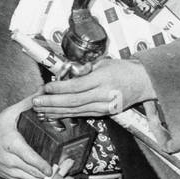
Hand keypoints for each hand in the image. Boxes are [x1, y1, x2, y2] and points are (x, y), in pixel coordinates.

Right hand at [0, 97, 71, 178]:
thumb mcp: (8, 113)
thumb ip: (28, 103)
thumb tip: (45, 90)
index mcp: (10, 143)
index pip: (26, 156)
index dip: (39, 164)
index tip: (49, 170)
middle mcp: (9, 160)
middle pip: (32, 171)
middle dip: (51, 176)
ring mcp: (9, 171)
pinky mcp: (11, 177)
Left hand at [27, 58, 154, 118]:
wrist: (143, 82)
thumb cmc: (124, 70)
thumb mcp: (104, 63)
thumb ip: (84, 70)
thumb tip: (65, 75)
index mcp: (104, 79)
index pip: (77, 86)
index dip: (60, 88)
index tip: (45, 88)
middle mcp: (104, 95)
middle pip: (73, 101)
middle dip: (52, 102)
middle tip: (36, 102)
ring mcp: (104, 107)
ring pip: (75, 111)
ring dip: (55, 111)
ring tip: (40, 109)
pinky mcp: (103, 113)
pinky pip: (81, 115)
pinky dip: (65, 114)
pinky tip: (53, 114)